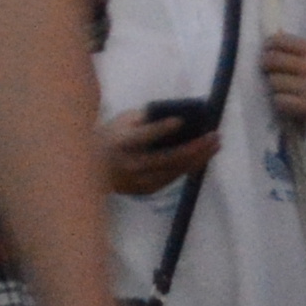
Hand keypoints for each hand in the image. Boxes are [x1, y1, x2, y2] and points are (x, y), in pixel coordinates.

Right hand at [103, 105, 218, 197]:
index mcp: (122, 143)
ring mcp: (141, 180)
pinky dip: (188, 166)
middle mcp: (133, 164)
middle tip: (214, 136)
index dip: (162, 129)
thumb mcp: (119, 122)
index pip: (144, 136)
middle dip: (195, 147)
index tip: (181, 120)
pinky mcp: (147, 190)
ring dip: (199, 158)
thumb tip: (175, 115)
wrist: (90, 170)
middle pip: (169, 158)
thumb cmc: (110, 138)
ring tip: (215, 145)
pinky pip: (173, 177)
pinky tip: (201, 157)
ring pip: (176, 170)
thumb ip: (143, 118)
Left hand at [262, 32, 305, 130]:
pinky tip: (289, 103)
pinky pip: (280, 100)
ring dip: (275, 87)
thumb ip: (303, 50)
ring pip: (274, 81)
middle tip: (268, 70)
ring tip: (284, 89)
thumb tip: (278, 32)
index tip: (268, 50)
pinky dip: (281, 102)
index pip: (282, 41)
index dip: (270, 45)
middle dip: (267, 65)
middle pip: (273, 60)